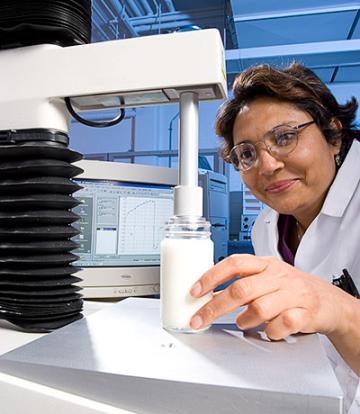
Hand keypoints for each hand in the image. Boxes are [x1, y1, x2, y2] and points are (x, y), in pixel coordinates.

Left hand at [189, 254, 352, 339]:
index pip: (234, 263)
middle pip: (240, 289)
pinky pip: (281, 324)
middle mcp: (277, 275)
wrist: (328, 301)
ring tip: (243, 322)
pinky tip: (269, 331)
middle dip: (214, 307)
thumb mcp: (266, 276)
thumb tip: (206, 294)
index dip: (211, 276)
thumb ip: (241, 282)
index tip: (194, 291)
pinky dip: (270, 332)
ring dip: (245, 320)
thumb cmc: (289, 288)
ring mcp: (292, 293)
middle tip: (199, 320)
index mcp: (264, 264)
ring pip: (259, 308)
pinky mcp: (305, 312)